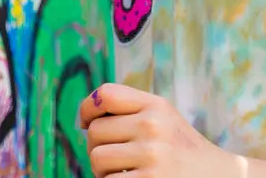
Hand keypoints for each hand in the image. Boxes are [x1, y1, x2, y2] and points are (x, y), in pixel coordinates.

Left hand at [80, 84, 240, 177]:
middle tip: (116, 159)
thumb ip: (130, 109)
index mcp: (156, 105)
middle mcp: (153, 125)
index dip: (87, 108)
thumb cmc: (180, 151)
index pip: (105, 94)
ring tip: (123, 173)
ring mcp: (151, 155)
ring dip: (103, 172)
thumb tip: (85, 118)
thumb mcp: (163, 119)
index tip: (85, 123)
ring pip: (96, 158)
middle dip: (98, 147)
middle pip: (95, 131)